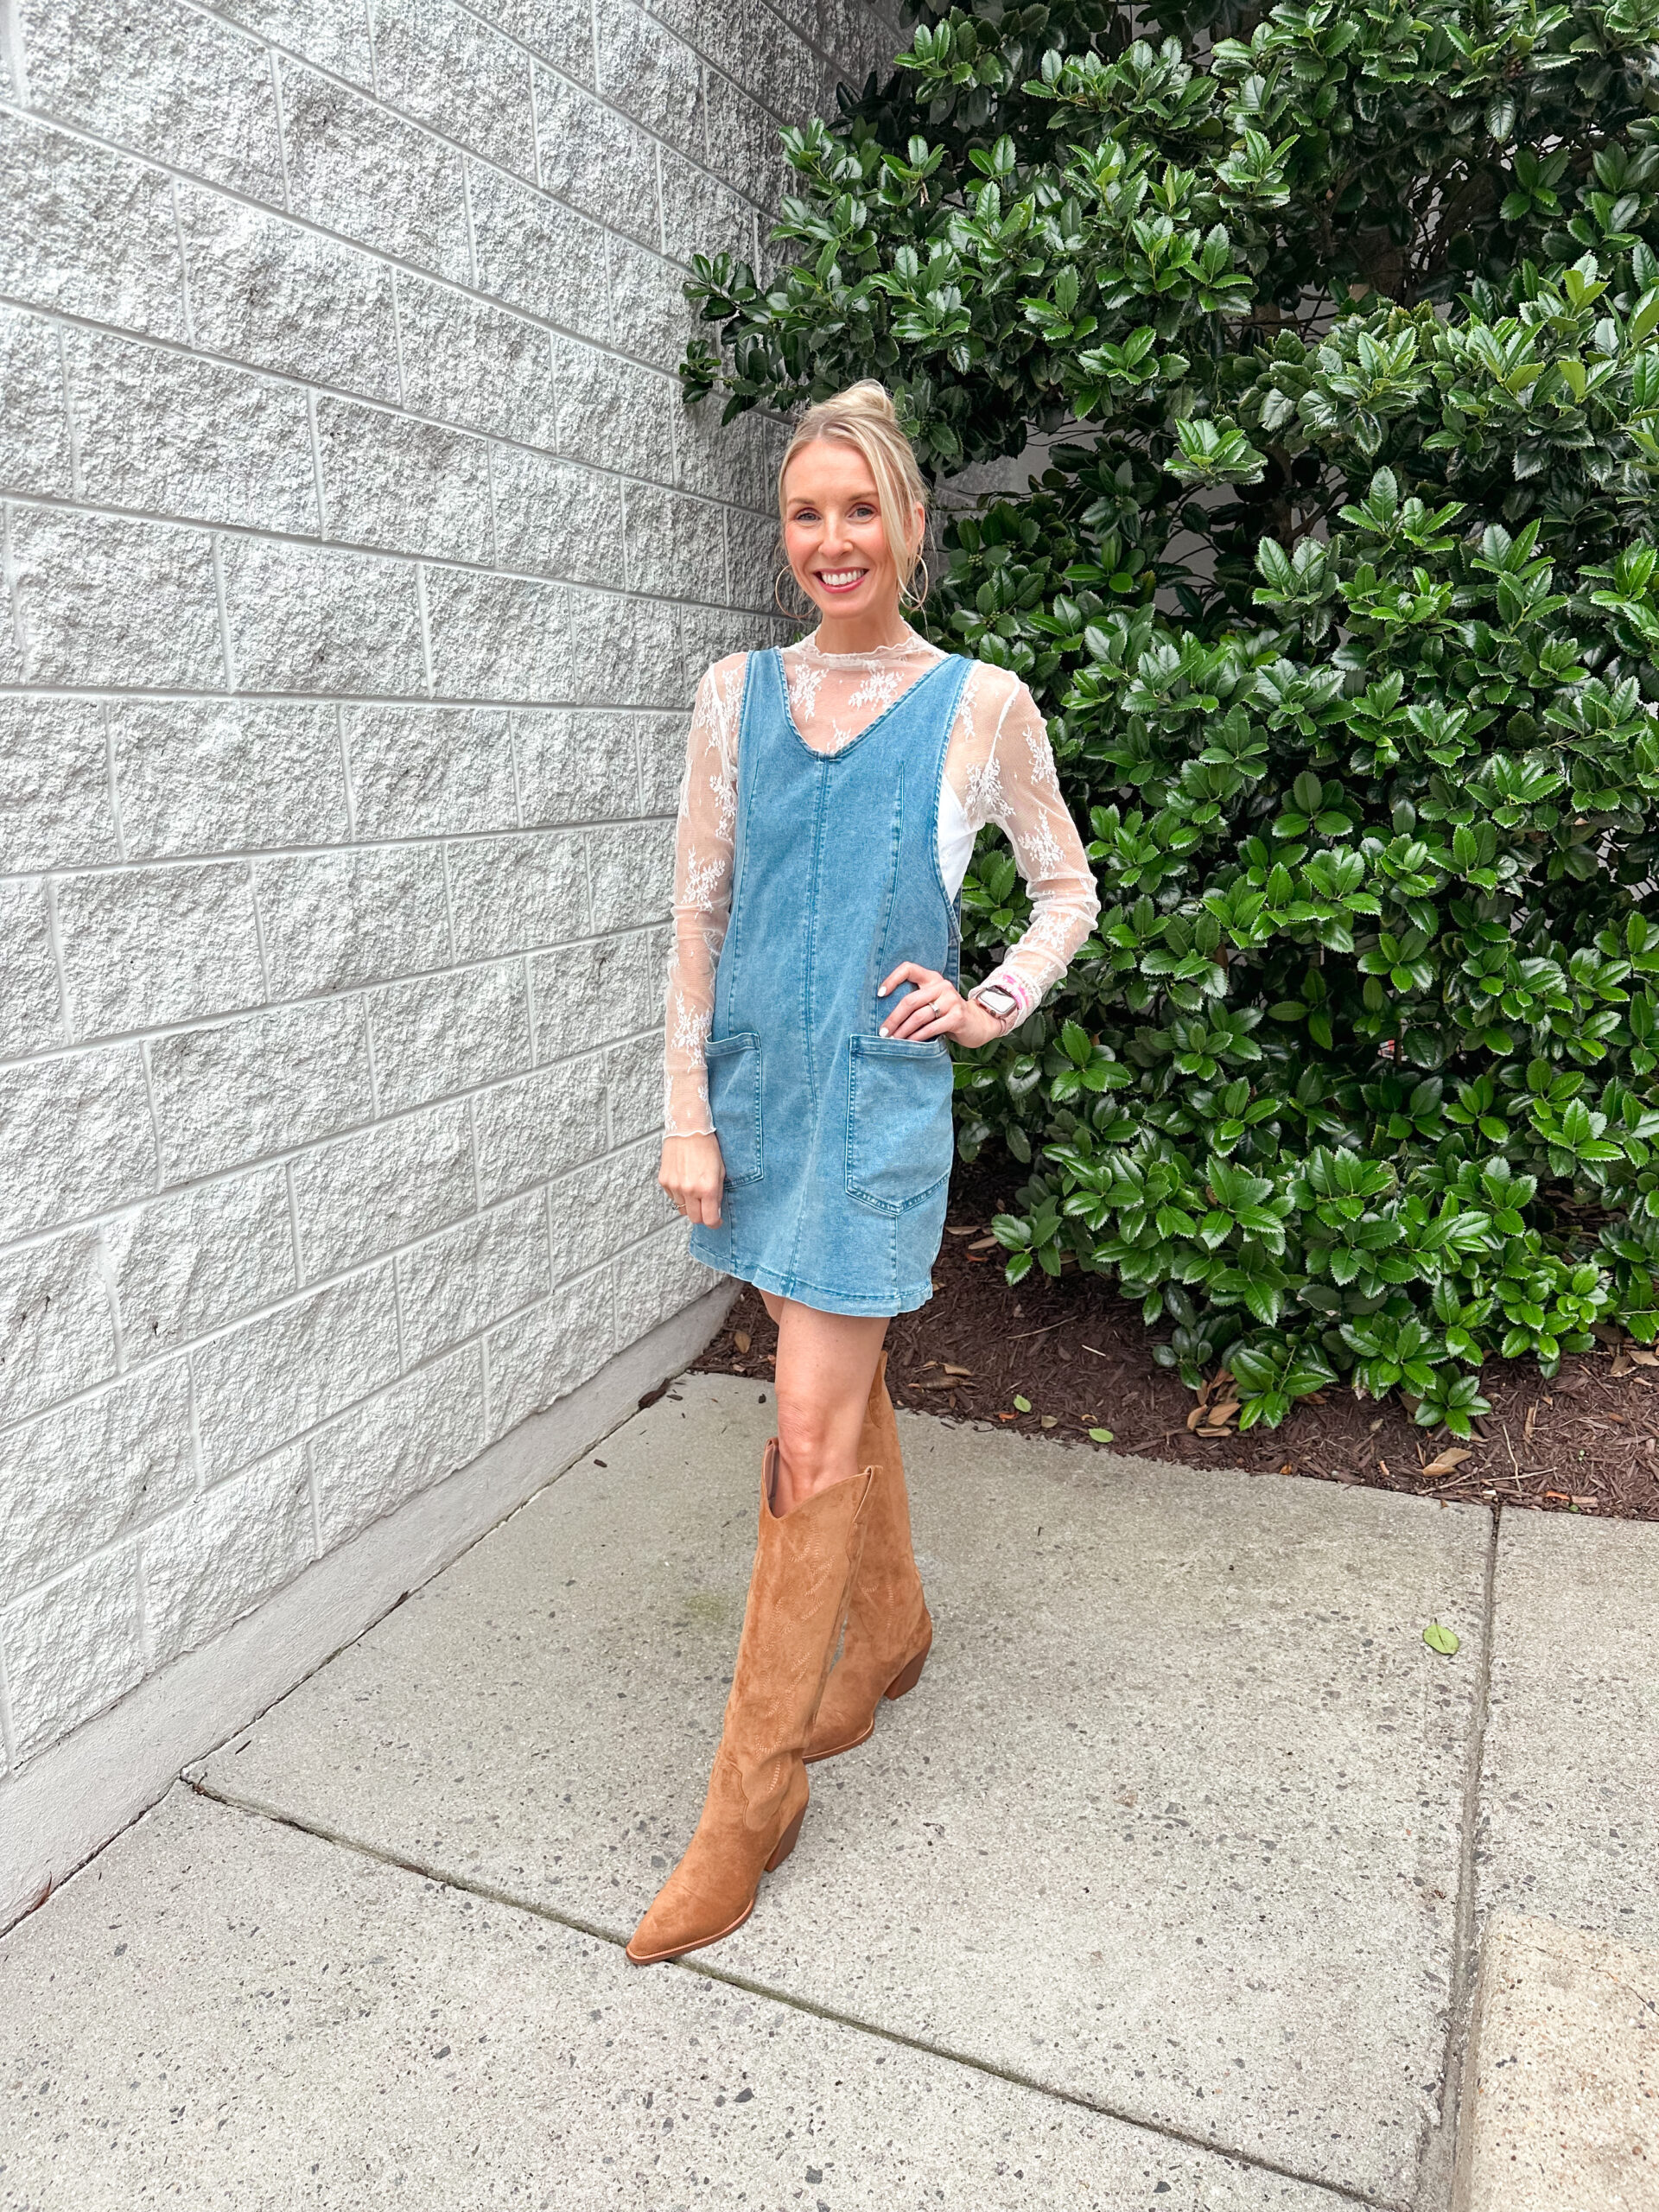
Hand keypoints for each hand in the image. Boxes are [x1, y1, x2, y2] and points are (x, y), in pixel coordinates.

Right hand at [660, 1133, 724, 1226]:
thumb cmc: (707, 1146)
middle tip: (706, 1207)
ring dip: (690, 1204)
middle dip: (702, 1216)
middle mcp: (690, 1190)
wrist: (688, 1128)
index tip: (716, 1221)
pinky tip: (685, 1180)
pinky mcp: (664, 1180)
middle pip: (695, 1219)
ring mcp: (675, 1186)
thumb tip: (714, 1212)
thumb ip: (718, 1194)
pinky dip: (680, 1194)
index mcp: (707, 1188)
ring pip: (682, 1209)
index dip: (715, 1223)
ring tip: (695, 1188)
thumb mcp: (720, 1171)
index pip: (709, 1219)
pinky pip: (673, 1197)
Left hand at [877, 962, 1005, 1048]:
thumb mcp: (933, 1000)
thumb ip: (916, 1000)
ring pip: (919, 1016)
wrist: (978, 1023)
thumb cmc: (947, 1013)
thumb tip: (884, 1013)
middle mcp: (942, 986)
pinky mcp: (957, 1017)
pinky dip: (917, 1037)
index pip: (909, 969)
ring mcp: (951, 1000)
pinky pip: (931, 1028)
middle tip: (883, 1032)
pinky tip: (910, 1043)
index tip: (879, 994)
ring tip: (894, 1040)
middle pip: (910, 1000)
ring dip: (903, 1031)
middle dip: (893, 1018)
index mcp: (932, 978)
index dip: (892, 979)